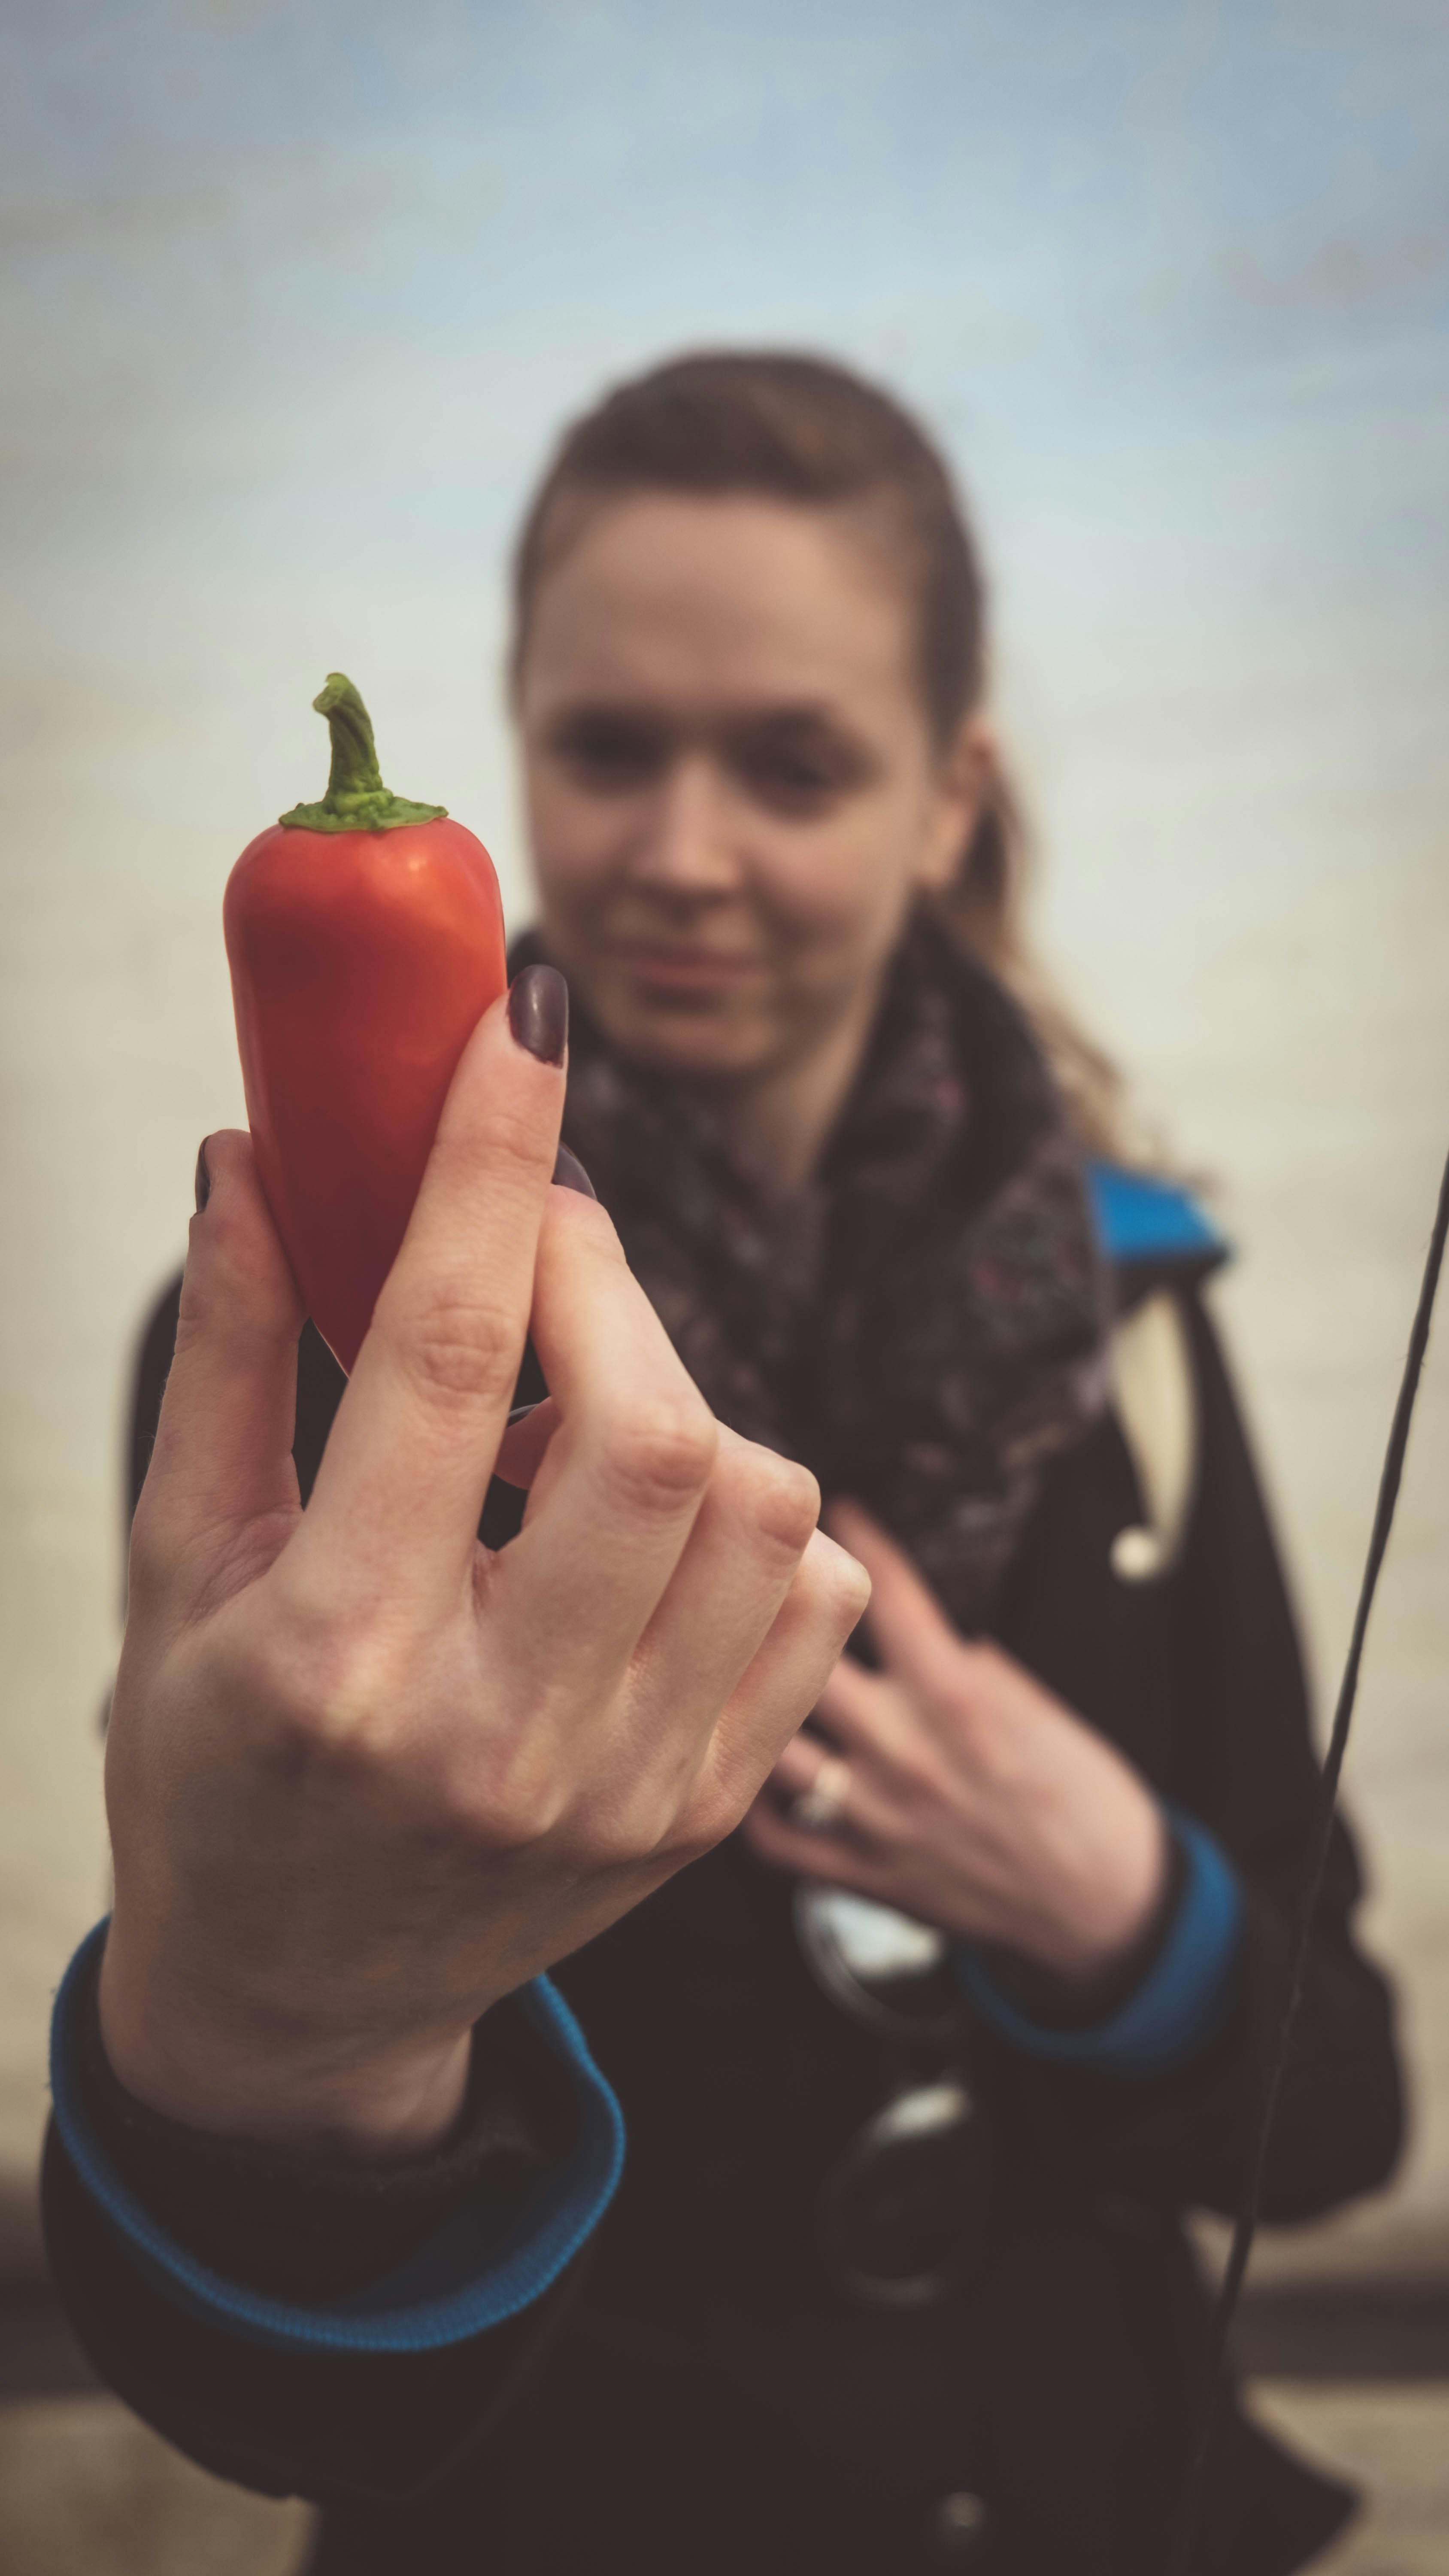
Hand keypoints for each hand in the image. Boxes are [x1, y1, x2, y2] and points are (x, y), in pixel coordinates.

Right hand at [100, 985, 867, 2158]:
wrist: (304, 1994)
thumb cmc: (216, 1767)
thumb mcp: (179, 1565)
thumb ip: (230, 1358)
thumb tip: (254, 1160)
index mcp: (335, 1665)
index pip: (446, 1360)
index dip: (490, 1169)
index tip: (522, 1026)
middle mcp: (503, 1736)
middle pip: (647, 1425)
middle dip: (601, 1278)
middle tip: (535, 1240)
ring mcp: (633, 1786)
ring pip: (759, 1493)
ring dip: (676, 1394)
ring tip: (567, 1417)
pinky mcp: (712, 1805)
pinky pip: (809, 1587)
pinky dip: (746, 1509)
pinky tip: (635, 1525)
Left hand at [745, 1501, 1166, 1982]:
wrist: (1106, 1913)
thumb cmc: (1088, 1805)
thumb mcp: (1044, 1710)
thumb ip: (968, 1664)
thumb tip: (912, 1624)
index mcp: (958, 1701)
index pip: (887, 1598)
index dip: (854, 1540)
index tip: (831, 1507)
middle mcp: (905, 1753)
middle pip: (803, 1660)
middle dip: (777, 1611)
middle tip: (752, 1578)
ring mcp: (877, 1819)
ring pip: (771, 1745)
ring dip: (750, 1704)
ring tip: (729, 1668)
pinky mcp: (866, 1877)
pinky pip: (775, 1839)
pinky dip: (754, 1803)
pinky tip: (747, 1766)